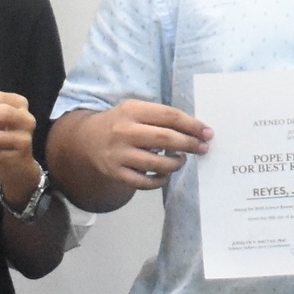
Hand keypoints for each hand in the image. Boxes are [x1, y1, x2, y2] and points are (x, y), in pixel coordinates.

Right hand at [78, 100, 210, 191]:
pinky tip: (165, 174)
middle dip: (189, 144)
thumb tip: (196, 130)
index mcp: (132, 110)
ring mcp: (119, 154)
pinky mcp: (115, 173)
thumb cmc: (121, 123)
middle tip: (203, 148)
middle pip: (165, 138)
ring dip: (176, 163)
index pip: (169, 116)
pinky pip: (144, 182)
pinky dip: (160, 180)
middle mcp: (124, 131)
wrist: (86, 139)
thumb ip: (161, 118)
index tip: (207, 132)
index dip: (192, 125)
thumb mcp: (136, 111)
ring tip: (181, 160)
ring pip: (156, 163)